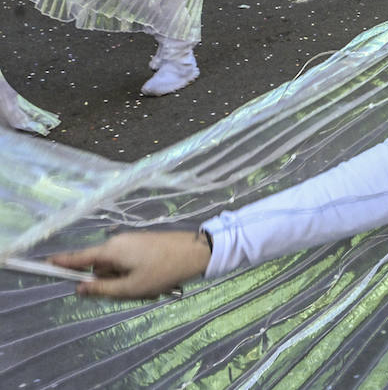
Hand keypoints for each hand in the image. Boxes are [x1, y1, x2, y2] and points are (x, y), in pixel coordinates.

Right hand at [50, 229, 211, 298]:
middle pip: (100, 268)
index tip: (44, 264)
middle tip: (133, 292)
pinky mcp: (143, 243)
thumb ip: (102, 289)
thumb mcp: (130, 287)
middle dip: (111, 283)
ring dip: (127, 282)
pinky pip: (130, 264)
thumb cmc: (162, 271)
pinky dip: (137, 276)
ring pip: (117, 269)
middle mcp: (118, 242)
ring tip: (149, 286)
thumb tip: (79, 288)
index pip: (78, 258)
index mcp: (111, 250)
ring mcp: (131, 242)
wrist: (197, 252)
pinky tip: (155, 281)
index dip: (62, 264)